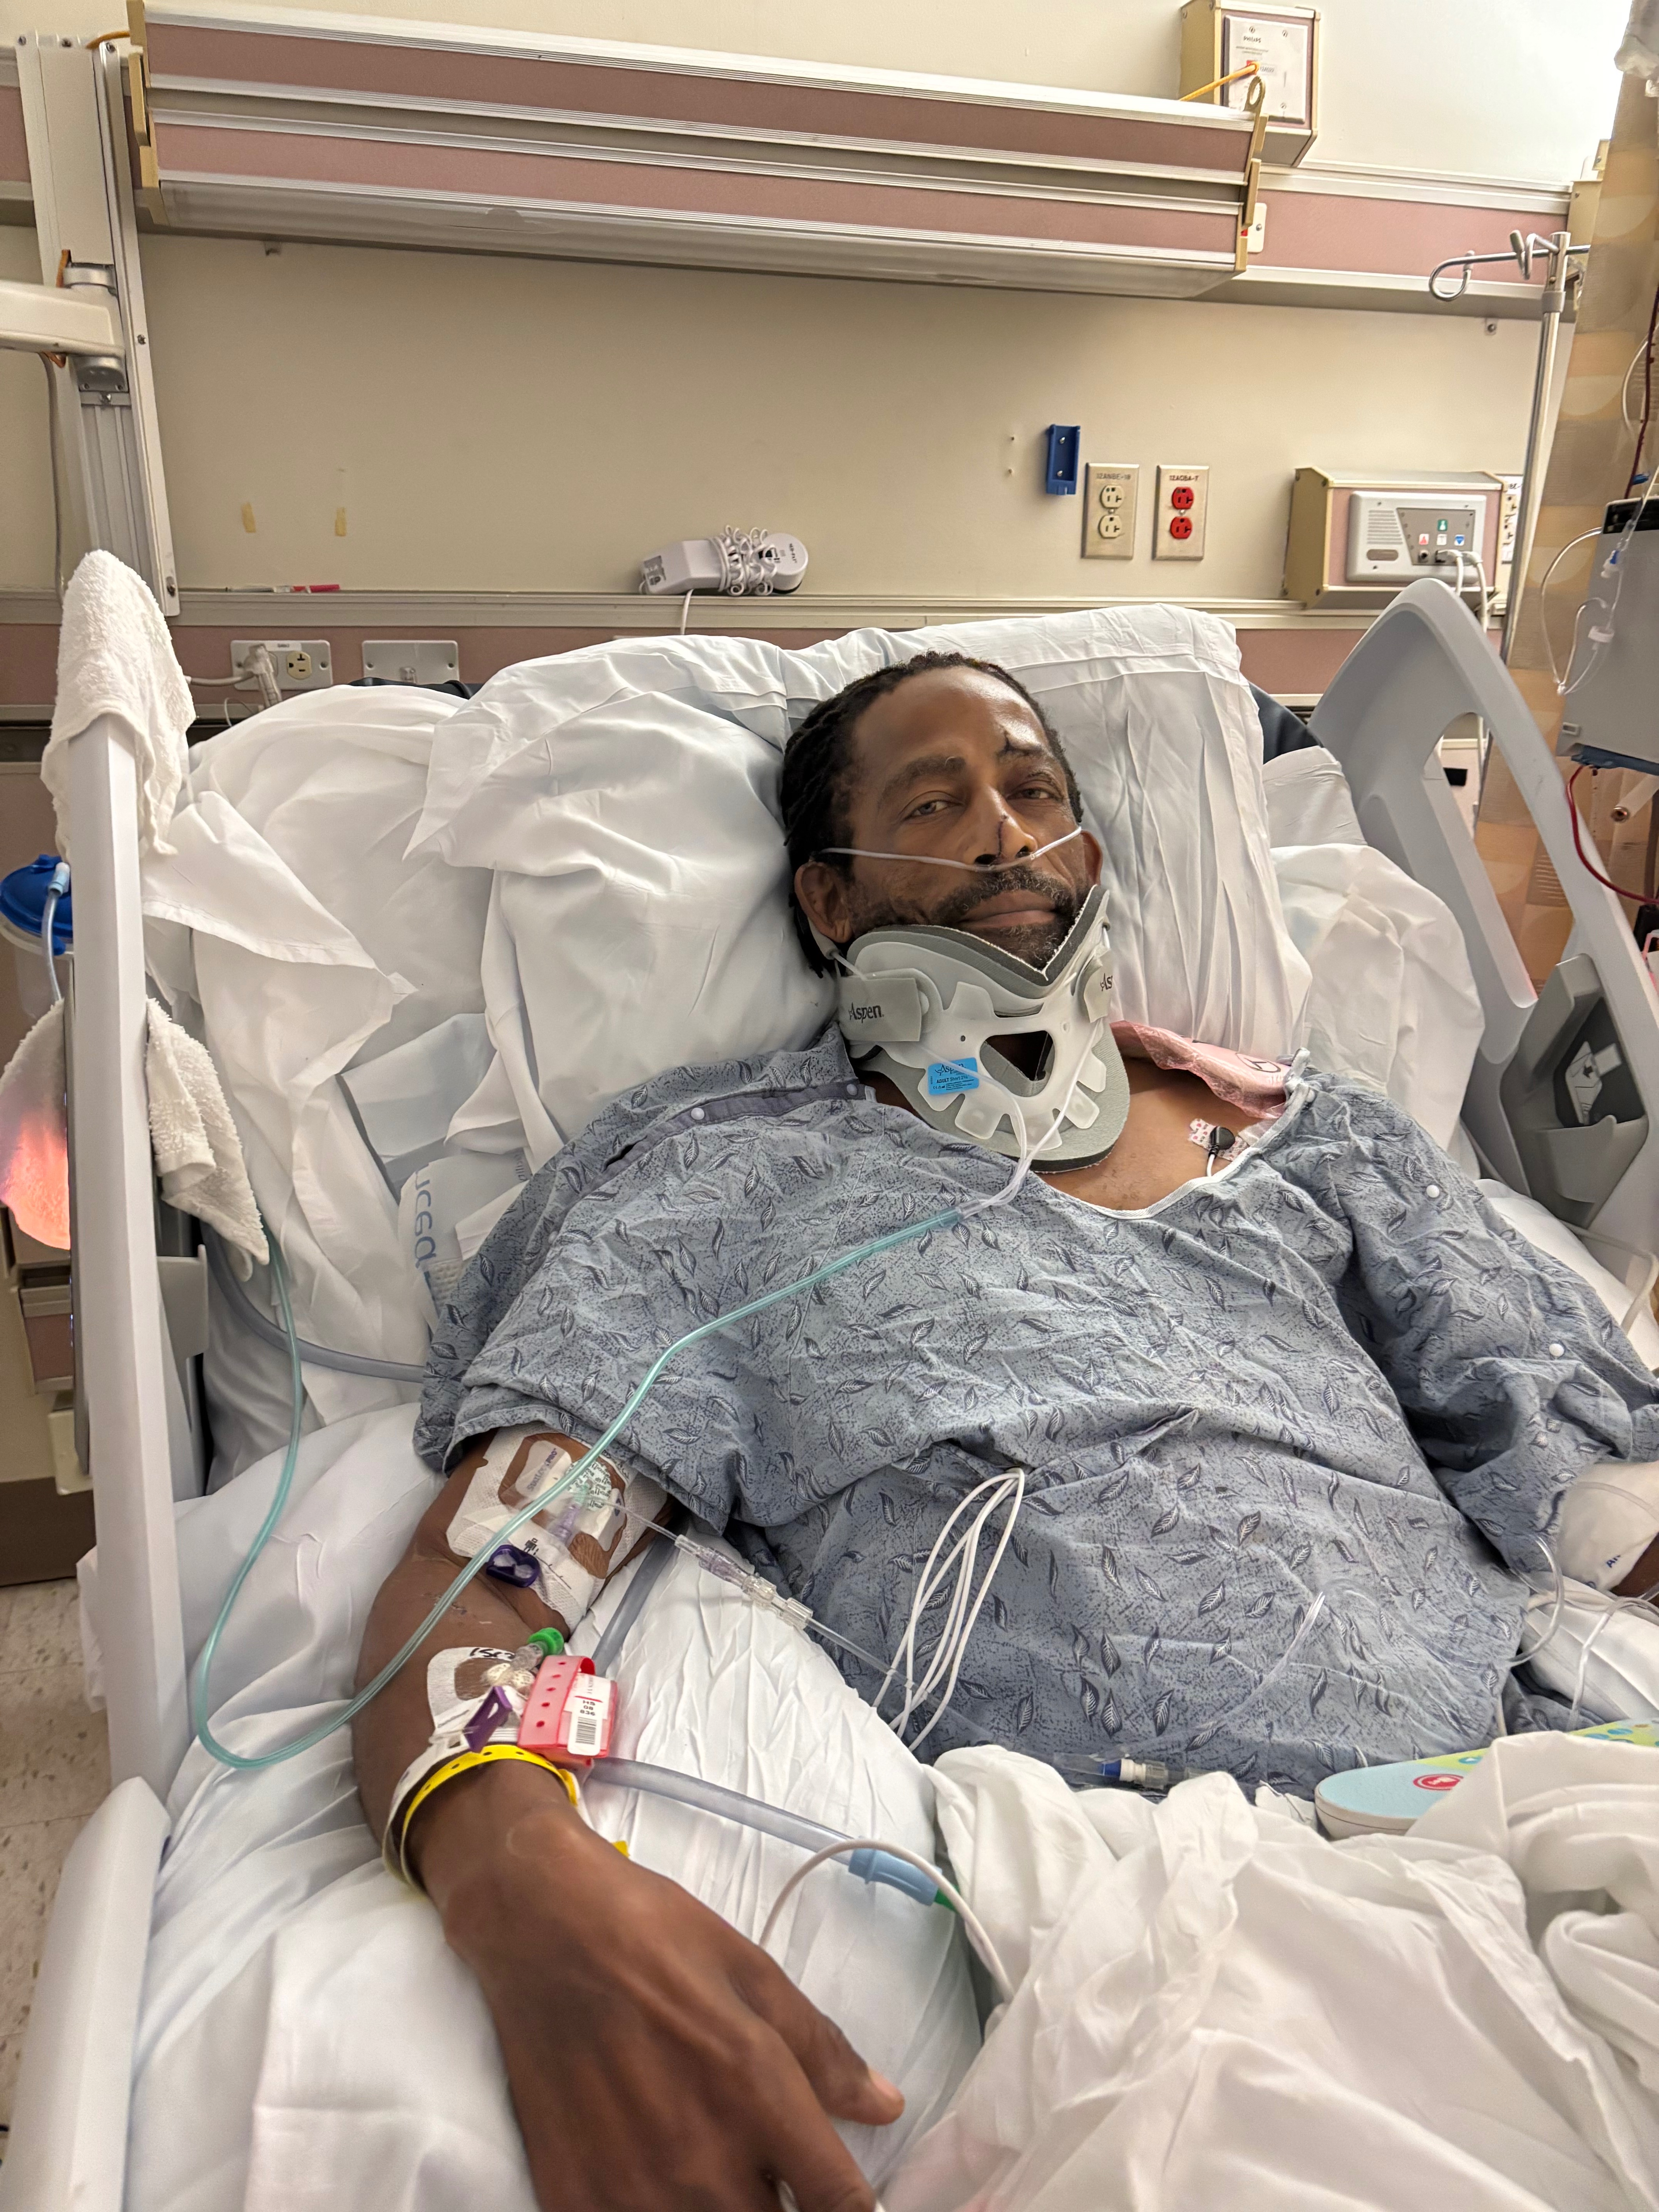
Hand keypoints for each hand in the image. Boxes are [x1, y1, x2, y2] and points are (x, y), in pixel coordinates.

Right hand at [414, 1761, 903, 2211]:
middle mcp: (701, 2161)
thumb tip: (884, 2105)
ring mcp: (633, 2191)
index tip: (846, 2203)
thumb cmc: (657, 1939)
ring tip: (720, 2176)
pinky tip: (660, 2182)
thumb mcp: (754, 1975)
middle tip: (775, 2180)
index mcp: (756, 2097)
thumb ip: (823, 2052)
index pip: (838, 2203)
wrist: (544, 1928)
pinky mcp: (575, 2201)